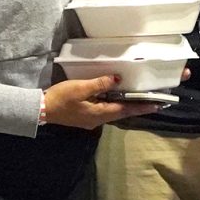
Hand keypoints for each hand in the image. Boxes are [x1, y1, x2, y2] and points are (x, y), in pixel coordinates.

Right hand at [39, 74, 167, 128]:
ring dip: (125, 106)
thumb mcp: (81, 87)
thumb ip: (100, 84)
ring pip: (113, 112)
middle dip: (136, 107)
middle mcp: (98, 120)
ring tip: (138, 98)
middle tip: (152, 102)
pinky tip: (114, 97)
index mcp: (99, 113)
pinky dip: (113, 104)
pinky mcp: (85, 117)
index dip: (141, 107)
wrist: (42, 109)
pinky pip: (104, 111)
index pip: (125, 110)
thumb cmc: (62, 98)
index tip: (157, 106)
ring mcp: (91, 120)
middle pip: (121, 113)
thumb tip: (117, 80)